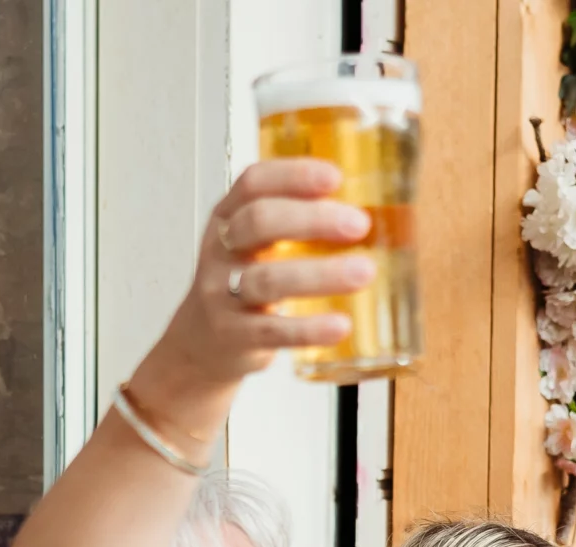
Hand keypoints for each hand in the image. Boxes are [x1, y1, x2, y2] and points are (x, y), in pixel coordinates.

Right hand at [129, 160, 375, 434]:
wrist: (202, 341)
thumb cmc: (244, 282)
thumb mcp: (257, 244)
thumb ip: (297, 224)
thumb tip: (373, 210)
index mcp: (229, 216)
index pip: (254, 183)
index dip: (293, 175)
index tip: (336, 177)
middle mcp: (222, 250)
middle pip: (259, 222)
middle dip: (312, 219)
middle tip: (359, 224)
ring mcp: (222, 293)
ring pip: (268, 279)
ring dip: (320, 274)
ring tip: (364, 272)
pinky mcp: (234, 335)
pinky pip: (272, 331)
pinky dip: (309, 329)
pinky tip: (340, 325)